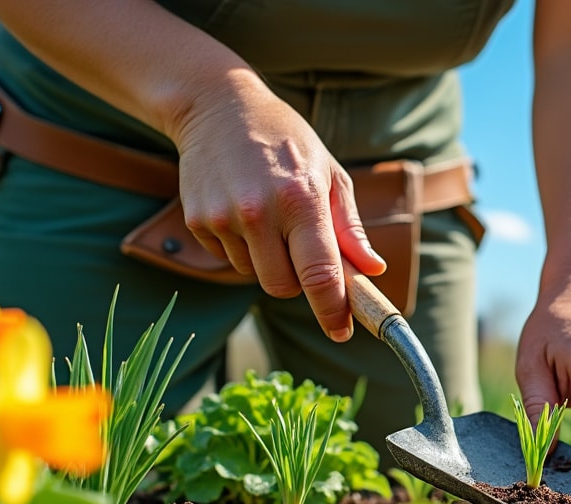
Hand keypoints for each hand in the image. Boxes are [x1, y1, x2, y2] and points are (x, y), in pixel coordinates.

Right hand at [170, 71, 386, 340]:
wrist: (217, 106)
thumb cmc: (286, 140)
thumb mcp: (329, 173)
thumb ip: (350, 228)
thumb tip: (372, 270)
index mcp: (301, 200)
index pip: (320, 275)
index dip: (332, 310)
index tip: (341, 331)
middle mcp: (259, 212)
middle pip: (283, 288)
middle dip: (298, 283)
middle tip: (303, 251)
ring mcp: (223, 218)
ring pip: (255, 276)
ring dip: (269, 262)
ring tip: (270, 217)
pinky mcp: (197, 222)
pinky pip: (229, 260)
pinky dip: (243, 249)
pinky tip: (243, 211)